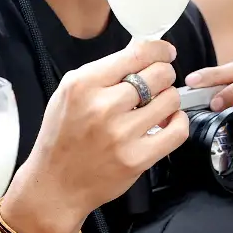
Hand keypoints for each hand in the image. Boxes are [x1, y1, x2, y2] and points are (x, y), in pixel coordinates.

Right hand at [3, 40, 189, 232]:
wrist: (55, 184)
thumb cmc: (62, 136)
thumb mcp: (69, 93)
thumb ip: (105, 70)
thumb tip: (142, 48)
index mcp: (83, 84)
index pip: (138, 53)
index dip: (160, 50)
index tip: (165, 54)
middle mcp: (103, 106)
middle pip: (160, 74)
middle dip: (164, 75)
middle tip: (157, 85)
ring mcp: (121, 134)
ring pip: (170, 99)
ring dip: (168, 100)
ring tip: (156, 107)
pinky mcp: (136, 159)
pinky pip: (177, 131)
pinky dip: (178, 122)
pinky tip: (167, 123)